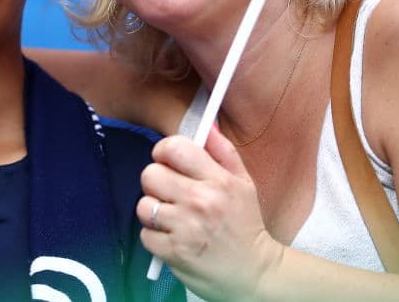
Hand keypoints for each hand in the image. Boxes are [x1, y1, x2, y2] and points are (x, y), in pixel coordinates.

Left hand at [137, 127, 283, 301]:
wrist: (255, 273)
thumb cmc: (245, 225)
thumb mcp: (243, 183)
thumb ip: (223, 152)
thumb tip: (207, 125)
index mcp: (218, 180)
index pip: (174, 148)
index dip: (164, 152)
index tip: (168, 162)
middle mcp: (200, 201)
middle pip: (150, 174)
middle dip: (157, 183)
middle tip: (171, 194)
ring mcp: (186, 228)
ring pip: (144, 205)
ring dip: (154, 212)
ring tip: (173, 218)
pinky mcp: (174, 252)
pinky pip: (145, 235)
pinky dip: (155, 238)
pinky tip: (173, 238)